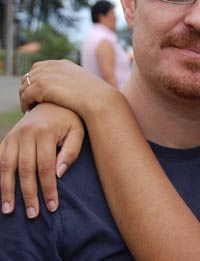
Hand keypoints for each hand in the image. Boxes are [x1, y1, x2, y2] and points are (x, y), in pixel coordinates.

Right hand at [0, 103, 83, 217]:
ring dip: (7, 190)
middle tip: (32, 215)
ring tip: (9, 210)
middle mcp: (26, 134)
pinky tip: (0, 191)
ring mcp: (13, 136)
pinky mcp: (7, 138)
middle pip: (25, 170)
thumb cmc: (70, 118)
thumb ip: (71, 151)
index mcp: (45, 132)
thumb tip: (58, 174)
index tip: (52, 206)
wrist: (53, 99)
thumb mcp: (78, 131)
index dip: (48, 189)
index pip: (46, 168)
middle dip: (28, 195)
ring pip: (6, 167)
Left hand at [19, 59, 116, 114]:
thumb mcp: (82, 82)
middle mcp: (52, 66)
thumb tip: (67, 89)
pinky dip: (25, 104)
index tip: (36, 93)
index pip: (39, 68)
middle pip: (29, 76)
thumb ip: (71, 81)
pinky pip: (25, 96)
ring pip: (25, 86)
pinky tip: (29, 110)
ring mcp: (46, 75)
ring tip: (28, 107)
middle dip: (28, 88)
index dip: (35, 80)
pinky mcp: (41, 86)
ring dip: (25, 97)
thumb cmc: (94, 95)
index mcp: (62, 63)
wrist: (96, 99)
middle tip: (30, 102)